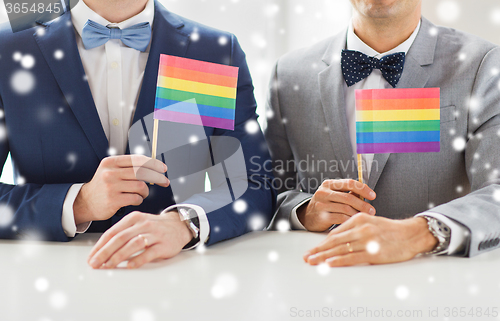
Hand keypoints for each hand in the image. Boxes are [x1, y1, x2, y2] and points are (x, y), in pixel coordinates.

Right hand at [73, 155, 168, 224]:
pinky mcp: (113, 200)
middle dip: (157, 177)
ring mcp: (111, 187)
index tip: (163, 168)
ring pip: (140, 186)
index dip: (154, 163)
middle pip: (142, 172)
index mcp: (111, 162)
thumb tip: (153, 165)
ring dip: (146, 191)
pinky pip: (136, 198)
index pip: (138, 159)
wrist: (85, 202)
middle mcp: (110, 173)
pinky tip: (135, 199)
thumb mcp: (111, 170)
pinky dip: (139, 199)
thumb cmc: (104, 186)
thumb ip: (129, 166)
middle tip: (165, 182)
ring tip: (142, 193)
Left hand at [87, 211, 192, 268]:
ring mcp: (154, 234)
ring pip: (133, 244)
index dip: (100, 246)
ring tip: (108, 266)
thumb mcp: (138, 224)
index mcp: (134, 218)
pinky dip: (138, 259)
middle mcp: (143, 224)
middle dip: (105, 252)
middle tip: (95, 264)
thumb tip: (102, 250)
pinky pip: (149, 252)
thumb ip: (122, 234)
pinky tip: (129, 266)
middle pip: (120, 238)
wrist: (179, 226)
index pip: (112, 232)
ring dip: (118, 256)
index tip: (91, 257)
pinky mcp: (163, 245)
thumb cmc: (154, 228)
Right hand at [297, 179, 376, 231]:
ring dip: (358, 214)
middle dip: (363, 205)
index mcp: (328, 184)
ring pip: (346, 209)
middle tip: (372, 211)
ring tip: (364, 217)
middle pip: (348, 197)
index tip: (373, 196)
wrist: (307, 216)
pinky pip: (341, 218)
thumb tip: (366, 190)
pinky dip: (350, 220)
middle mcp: (323, 192)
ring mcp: (321, 205)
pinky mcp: (321, 217)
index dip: (363, 189)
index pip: (349, 183)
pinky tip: (355, 222)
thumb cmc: (326, 204)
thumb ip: (349, 192)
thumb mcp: (334, 194)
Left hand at [303, 214, 437, 266]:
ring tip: (313, 261)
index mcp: (358, 220)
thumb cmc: (391, 230)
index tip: (312, 249)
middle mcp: (361, 228)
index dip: (322, 243)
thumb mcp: (371, 223)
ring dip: (324, 256)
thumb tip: (338, 239)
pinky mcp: (374, 252)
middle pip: (334, 241)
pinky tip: (330, 263)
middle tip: (307, 256)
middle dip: (318, 250)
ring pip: (340, 249)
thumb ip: (355, 229)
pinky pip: (353, 257)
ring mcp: (367, 240)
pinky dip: (339, 260)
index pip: (335, 233)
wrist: (412, 234)